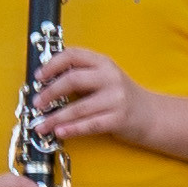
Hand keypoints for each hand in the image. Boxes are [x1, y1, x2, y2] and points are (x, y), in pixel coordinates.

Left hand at [30, 42, 153, 144]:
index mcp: (103, 63)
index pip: (73, 55)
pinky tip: (59, 132)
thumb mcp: (103, 77)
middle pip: (73, 80)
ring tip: (40, 125)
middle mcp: (110, 77)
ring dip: (55, 118)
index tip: (38, 77)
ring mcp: (116, 98)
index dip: (52, 64)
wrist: (151, 114)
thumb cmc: (119, 96)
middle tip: (37, 103)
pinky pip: (90, 125)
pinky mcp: (119, 118)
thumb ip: (80, 74)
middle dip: (50, 92)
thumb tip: (45, 82)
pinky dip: (72, 129)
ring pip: (79, 107)